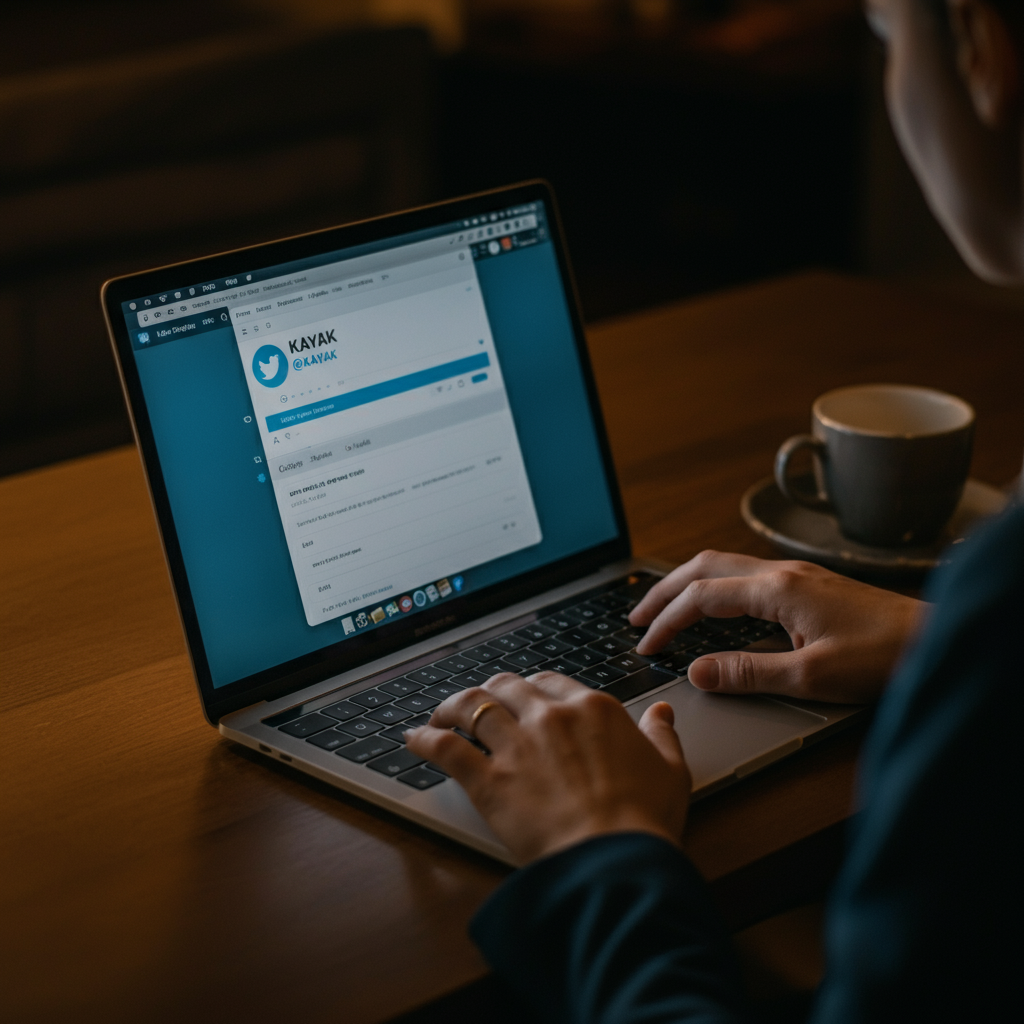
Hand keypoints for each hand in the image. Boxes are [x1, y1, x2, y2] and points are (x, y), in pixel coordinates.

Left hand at [405, 672, 690, 864]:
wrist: (614, 862)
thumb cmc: (644, 822)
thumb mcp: (670, 771)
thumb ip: (662, 735)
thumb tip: (661, 714)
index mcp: (593, 709)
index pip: (550, 682)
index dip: (532, 689)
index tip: (524, 699)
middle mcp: (550, 717)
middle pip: (506, 685)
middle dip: (491, 690)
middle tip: (482, 702)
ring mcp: (516, 745)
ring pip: (471, 706)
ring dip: (452, 706)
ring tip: (442, 714)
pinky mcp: (487, 780)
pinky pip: (446, 748)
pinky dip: (425, 740)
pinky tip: (414, 739)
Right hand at [630, 551, 925, 703]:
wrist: (937, 640)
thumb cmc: (885, 656)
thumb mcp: (811, 676)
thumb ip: (748, 673)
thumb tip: (696, 672)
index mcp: (777, 588)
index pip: (701, 597)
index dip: (666, 621)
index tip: (645, 646)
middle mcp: (783, 573)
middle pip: (704, 566)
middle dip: (664, 590)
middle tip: (636, 616)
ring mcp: (797, 576)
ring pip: (724, 565)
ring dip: (688, 585)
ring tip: (664, 609)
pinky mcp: (810, 586)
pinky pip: (745, 576)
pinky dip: (715, 588)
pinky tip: (716, 609)